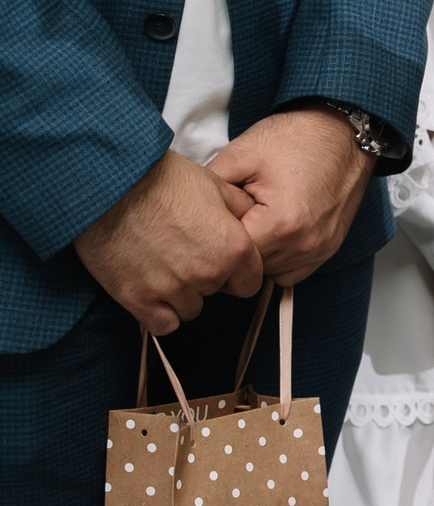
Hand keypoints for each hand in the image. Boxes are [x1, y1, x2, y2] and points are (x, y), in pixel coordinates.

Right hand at [73, 151, 264, 333]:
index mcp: (234, 248)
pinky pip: (163, 324)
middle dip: (205, 278)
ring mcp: (173, 289)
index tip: (218, 261)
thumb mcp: (215, 185)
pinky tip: (152, 291)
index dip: (235, 273)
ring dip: (180, 294)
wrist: (109, 186)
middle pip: (216, 293)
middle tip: (182, 254)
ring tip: (162, 266)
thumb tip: (252, 219)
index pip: (249, 283)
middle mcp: (208, 273)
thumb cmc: (161, 180)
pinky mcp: (139, 299)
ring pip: (190, 309)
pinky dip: (159, 313)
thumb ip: (240, 210)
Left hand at [205, 107, 375, 284]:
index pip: (231, 253)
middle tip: (231, 219)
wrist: (344, 130)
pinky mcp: (330, 246)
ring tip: (254, 223)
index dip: (215, 237)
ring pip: (272, 272)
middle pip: (252, 267)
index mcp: (280, 224)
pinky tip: (273, 233)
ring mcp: (321, 248)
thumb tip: (189, 210)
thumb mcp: (241, 154)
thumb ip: (210, 188)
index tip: (211, 219)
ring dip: (259, 255)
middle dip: (237, 247)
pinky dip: (279, 258)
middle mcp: (305, 244)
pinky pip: (294, 271)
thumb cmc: (297, 138)